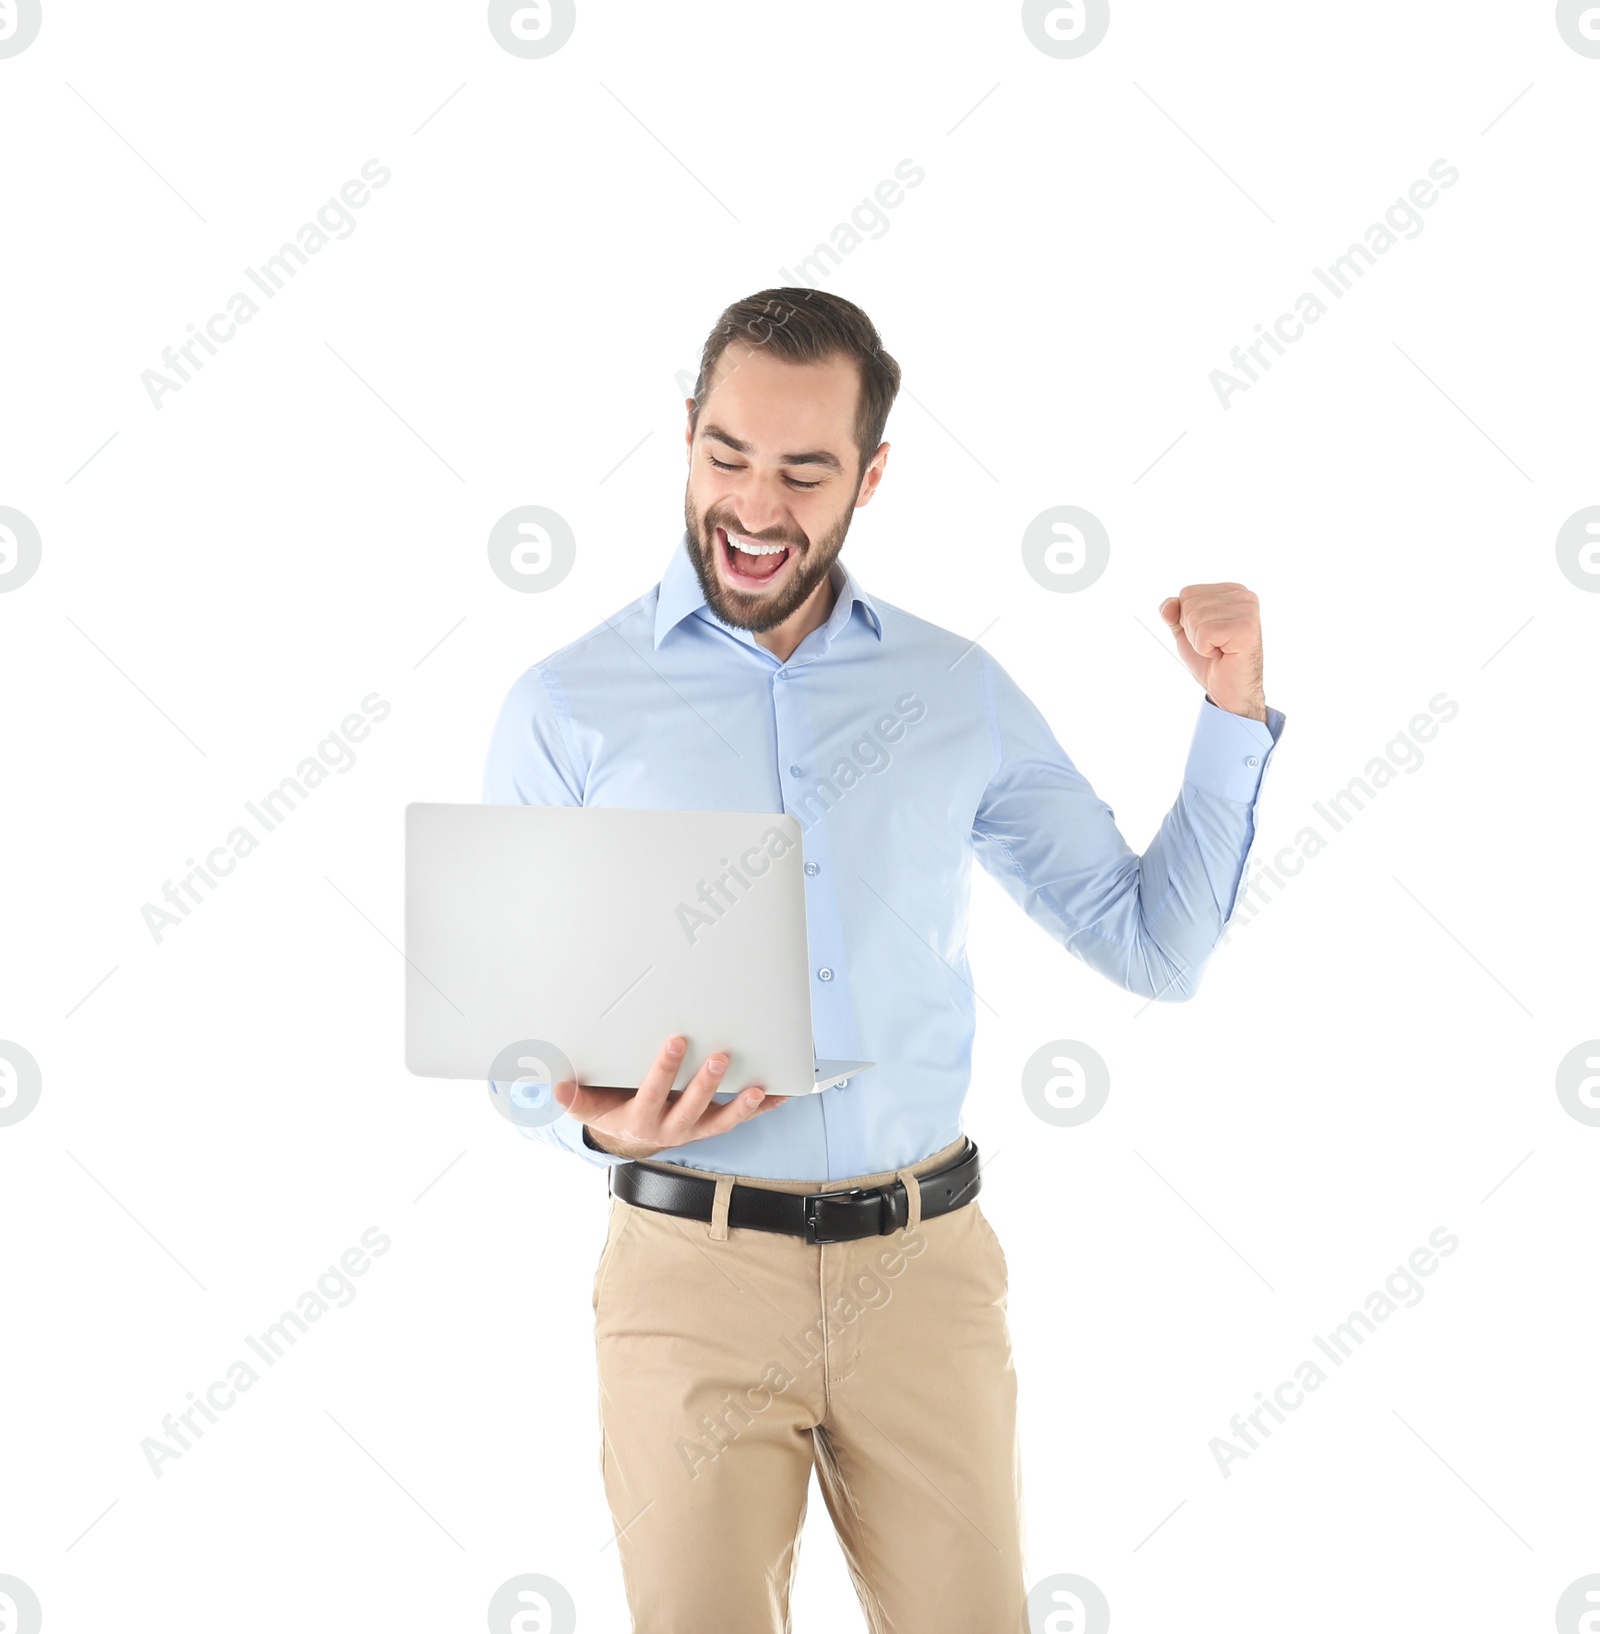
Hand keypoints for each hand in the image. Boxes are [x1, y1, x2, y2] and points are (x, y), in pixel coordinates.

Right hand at [554, 1035, 785, 1159]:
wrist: (630, 1138)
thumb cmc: (610, 1111)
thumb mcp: (589, 1106)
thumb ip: (575, 1096)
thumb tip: (555, 1086)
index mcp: (640, 1119)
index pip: (652, 1093)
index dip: (664, 1070)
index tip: (677, 1041)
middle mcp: (671, 1128)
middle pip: (691, 1108)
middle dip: (706, 1084)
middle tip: (721, 1056)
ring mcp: (695, 1129)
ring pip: (720, 1120)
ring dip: (741, 1105)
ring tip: (759, 1088)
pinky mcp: (712, 1125)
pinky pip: (740, 1118)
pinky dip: (763, 1107)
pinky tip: (784, 1093)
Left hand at [1158, 583, 1266, 721]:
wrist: (1229, 690)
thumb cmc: (1211, 660)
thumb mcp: (1185, 631)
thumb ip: (1174, 612)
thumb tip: (1168, 606)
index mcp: (1232, 591)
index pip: (1187, 593)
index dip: (1187, 620)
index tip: (1209, 634)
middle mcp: (1244, 596)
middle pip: (1190, 604)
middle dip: (1193, 631)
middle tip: (1215, 645)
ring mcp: (1248, 611)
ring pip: (1195, 618)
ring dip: (1200, 642)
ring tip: (1219, 650)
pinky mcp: (1246, 628)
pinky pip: (1204, 633)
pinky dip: (1205, 650)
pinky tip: (1223, 654)